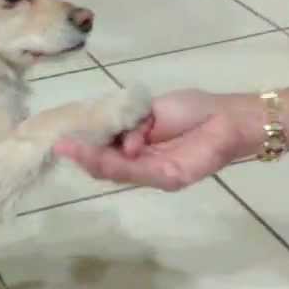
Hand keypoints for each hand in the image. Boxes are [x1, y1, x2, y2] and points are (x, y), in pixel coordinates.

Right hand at [54, 90, 262, 190]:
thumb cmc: (195, 109)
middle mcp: (142, 162)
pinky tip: (93, 153)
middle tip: (57, 143)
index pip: (105, 148)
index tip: (62, 133)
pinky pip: (133, 172)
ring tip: (66, 148)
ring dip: (89, 160)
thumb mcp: (153, 110)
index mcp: (137, 145)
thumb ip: (132, 125)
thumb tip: (122, 142)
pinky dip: (111, 163)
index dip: (84, 142)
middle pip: (105, 163)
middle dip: (81, 154)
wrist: (230, 118)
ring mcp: (153, 173)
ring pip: (114, 170)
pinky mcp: (167, 178)